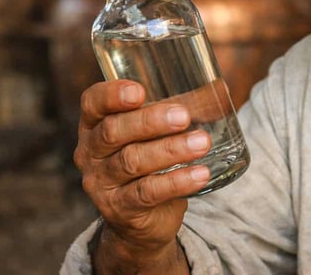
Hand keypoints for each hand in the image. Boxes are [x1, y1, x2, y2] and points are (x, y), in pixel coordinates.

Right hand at [73, 80, 211, 266]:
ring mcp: (102, 183)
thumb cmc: (150, 162)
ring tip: (203, 142)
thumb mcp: (154, 135)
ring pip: (132, 161)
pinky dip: (177, 181)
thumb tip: (220, 89)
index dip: (112, 95)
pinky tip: (201, 174)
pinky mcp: (120, 208)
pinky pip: (147, 192)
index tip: (139, 91)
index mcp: (95, 125)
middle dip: (149, 121)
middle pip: (113, 131)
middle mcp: (90, 152)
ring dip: (171, 150)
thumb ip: (176, 110)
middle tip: (184, 116)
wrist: (141, 220)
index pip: (92, 103)